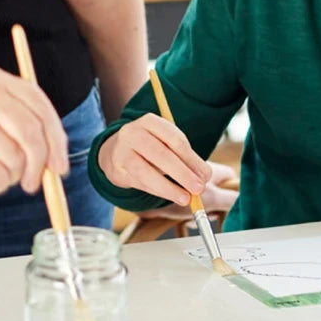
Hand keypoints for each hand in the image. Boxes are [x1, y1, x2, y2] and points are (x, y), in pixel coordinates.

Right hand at [96, 114, 211, 206]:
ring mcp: (122, 151)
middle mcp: (133, 133)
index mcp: (150, 121)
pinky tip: (171, 196)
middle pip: (160, 154)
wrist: (114, 153)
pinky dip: (157, 191)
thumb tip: (204, 176)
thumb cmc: (150, 148)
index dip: (192, 159)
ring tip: (186, 198)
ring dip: (169, 187)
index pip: (174, 139)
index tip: (206, 175)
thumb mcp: (167, 145)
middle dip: (182, 173)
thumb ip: (185, 158)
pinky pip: (139, 182)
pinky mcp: (116, 169)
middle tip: (199, 188)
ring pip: (146, 171)